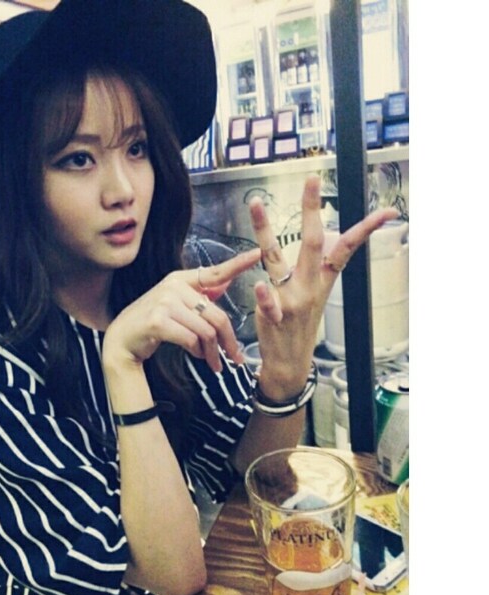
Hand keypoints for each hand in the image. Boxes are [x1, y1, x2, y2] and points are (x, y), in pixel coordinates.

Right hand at [103, 248, 261, 372]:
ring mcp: (164, 303)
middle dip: (228, 341)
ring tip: (212, 361)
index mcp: (179, 279)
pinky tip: (196, 355)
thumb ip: (200, 295)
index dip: (238, 264)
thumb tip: (225, 283)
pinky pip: (191, 339)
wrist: (122, 340)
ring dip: (212, 351)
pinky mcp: (158, 321)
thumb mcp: (175, 305)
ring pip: (206, 330)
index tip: (258, 253)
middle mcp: (172, 286)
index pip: (214, 272)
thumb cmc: (152, 324)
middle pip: (216, 315)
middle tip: (234, 358)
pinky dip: (198, 352)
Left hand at [249, 175, 397, 399]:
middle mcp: (309, 286)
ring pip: (277, 259)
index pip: (346, 248)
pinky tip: (260, 284)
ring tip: (258, 203)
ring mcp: (292, 300)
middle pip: (312, 242)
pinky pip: (269, 303)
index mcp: (321, 279)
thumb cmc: (300, 323)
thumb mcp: (315, 293)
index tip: (387, 211)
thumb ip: (319, 266)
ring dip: (266, 230)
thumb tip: (330, 239)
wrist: (289, 362)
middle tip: (311, 180)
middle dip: (312, 209)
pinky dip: (266, 295)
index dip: (366, 229)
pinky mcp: (273, 317)